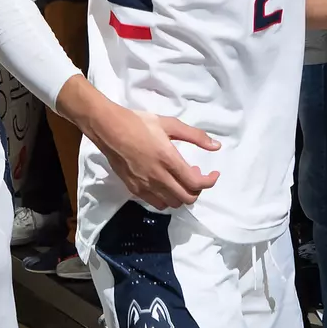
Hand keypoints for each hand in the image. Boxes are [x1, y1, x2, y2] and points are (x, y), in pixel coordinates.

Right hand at [100, 108, 220, 209]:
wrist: (109, 129)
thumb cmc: (140, 124)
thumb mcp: (171, 124)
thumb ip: (196, 136)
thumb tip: (217, 146)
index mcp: (168, 160)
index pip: (195, 183)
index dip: (210, 182)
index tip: (214, 174)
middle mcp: (158, 177)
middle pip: (186, 198)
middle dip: (197, 190)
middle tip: (196, 174)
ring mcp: (144, 186)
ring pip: (172, 204)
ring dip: (182, 195)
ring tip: (180, 179)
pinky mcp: (133, 189)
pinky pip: (156, 203)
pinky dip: (166, 198)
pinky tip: (165, 183)